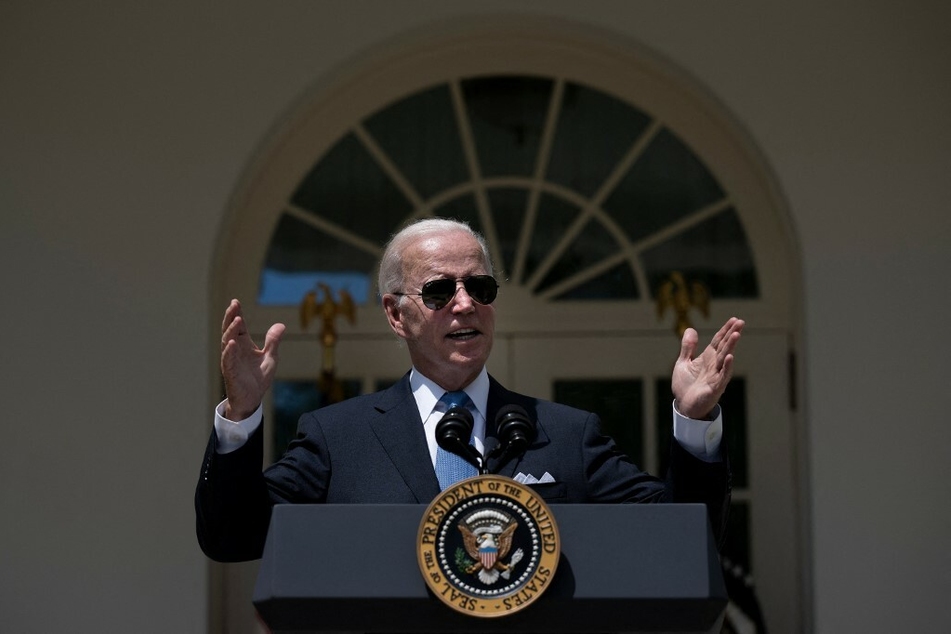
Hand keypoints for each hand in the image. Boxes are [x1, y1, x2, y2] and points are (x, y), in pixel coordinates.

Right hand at [220, 299, 284, 419]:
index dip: (237, 314)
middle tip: (233, 305)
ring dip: (231, 331)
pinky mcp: (230, 372)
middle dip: (231, 317)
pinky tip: (232, 343)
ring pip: (227, 343)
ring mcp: (231, 360)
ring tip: (237, 320)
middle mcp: (235, 350)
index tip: (235, 301)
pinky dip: (229, 352)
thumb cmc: (258, 378)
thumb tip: (281, 325)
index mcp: (244, 345)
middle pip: (230, 330)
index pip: (239, 327)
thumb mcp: (270, 357)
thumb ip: (273, 342)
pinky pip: (228, 360)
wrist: (252, 399)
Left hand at [672, 317, 744, 419]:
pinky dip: (726, 367)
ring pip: (725, 359)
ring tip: (736, 334)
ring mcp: (716, 376)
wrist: (684, 407)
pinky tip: (729, 357)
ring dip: (731, 347)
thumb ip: (688, 348)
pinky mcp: (714, 388)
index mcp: (707, 358)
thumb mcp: (683, 363)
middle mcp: (714, 365)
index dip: (725, 330)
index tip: (734, 319)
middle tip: (741, 322)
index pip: (718, 341)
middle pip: (724, 347)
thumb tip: (690, 329)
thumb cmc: (685, 386)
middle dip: (732, 334)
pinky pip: (722, 376)